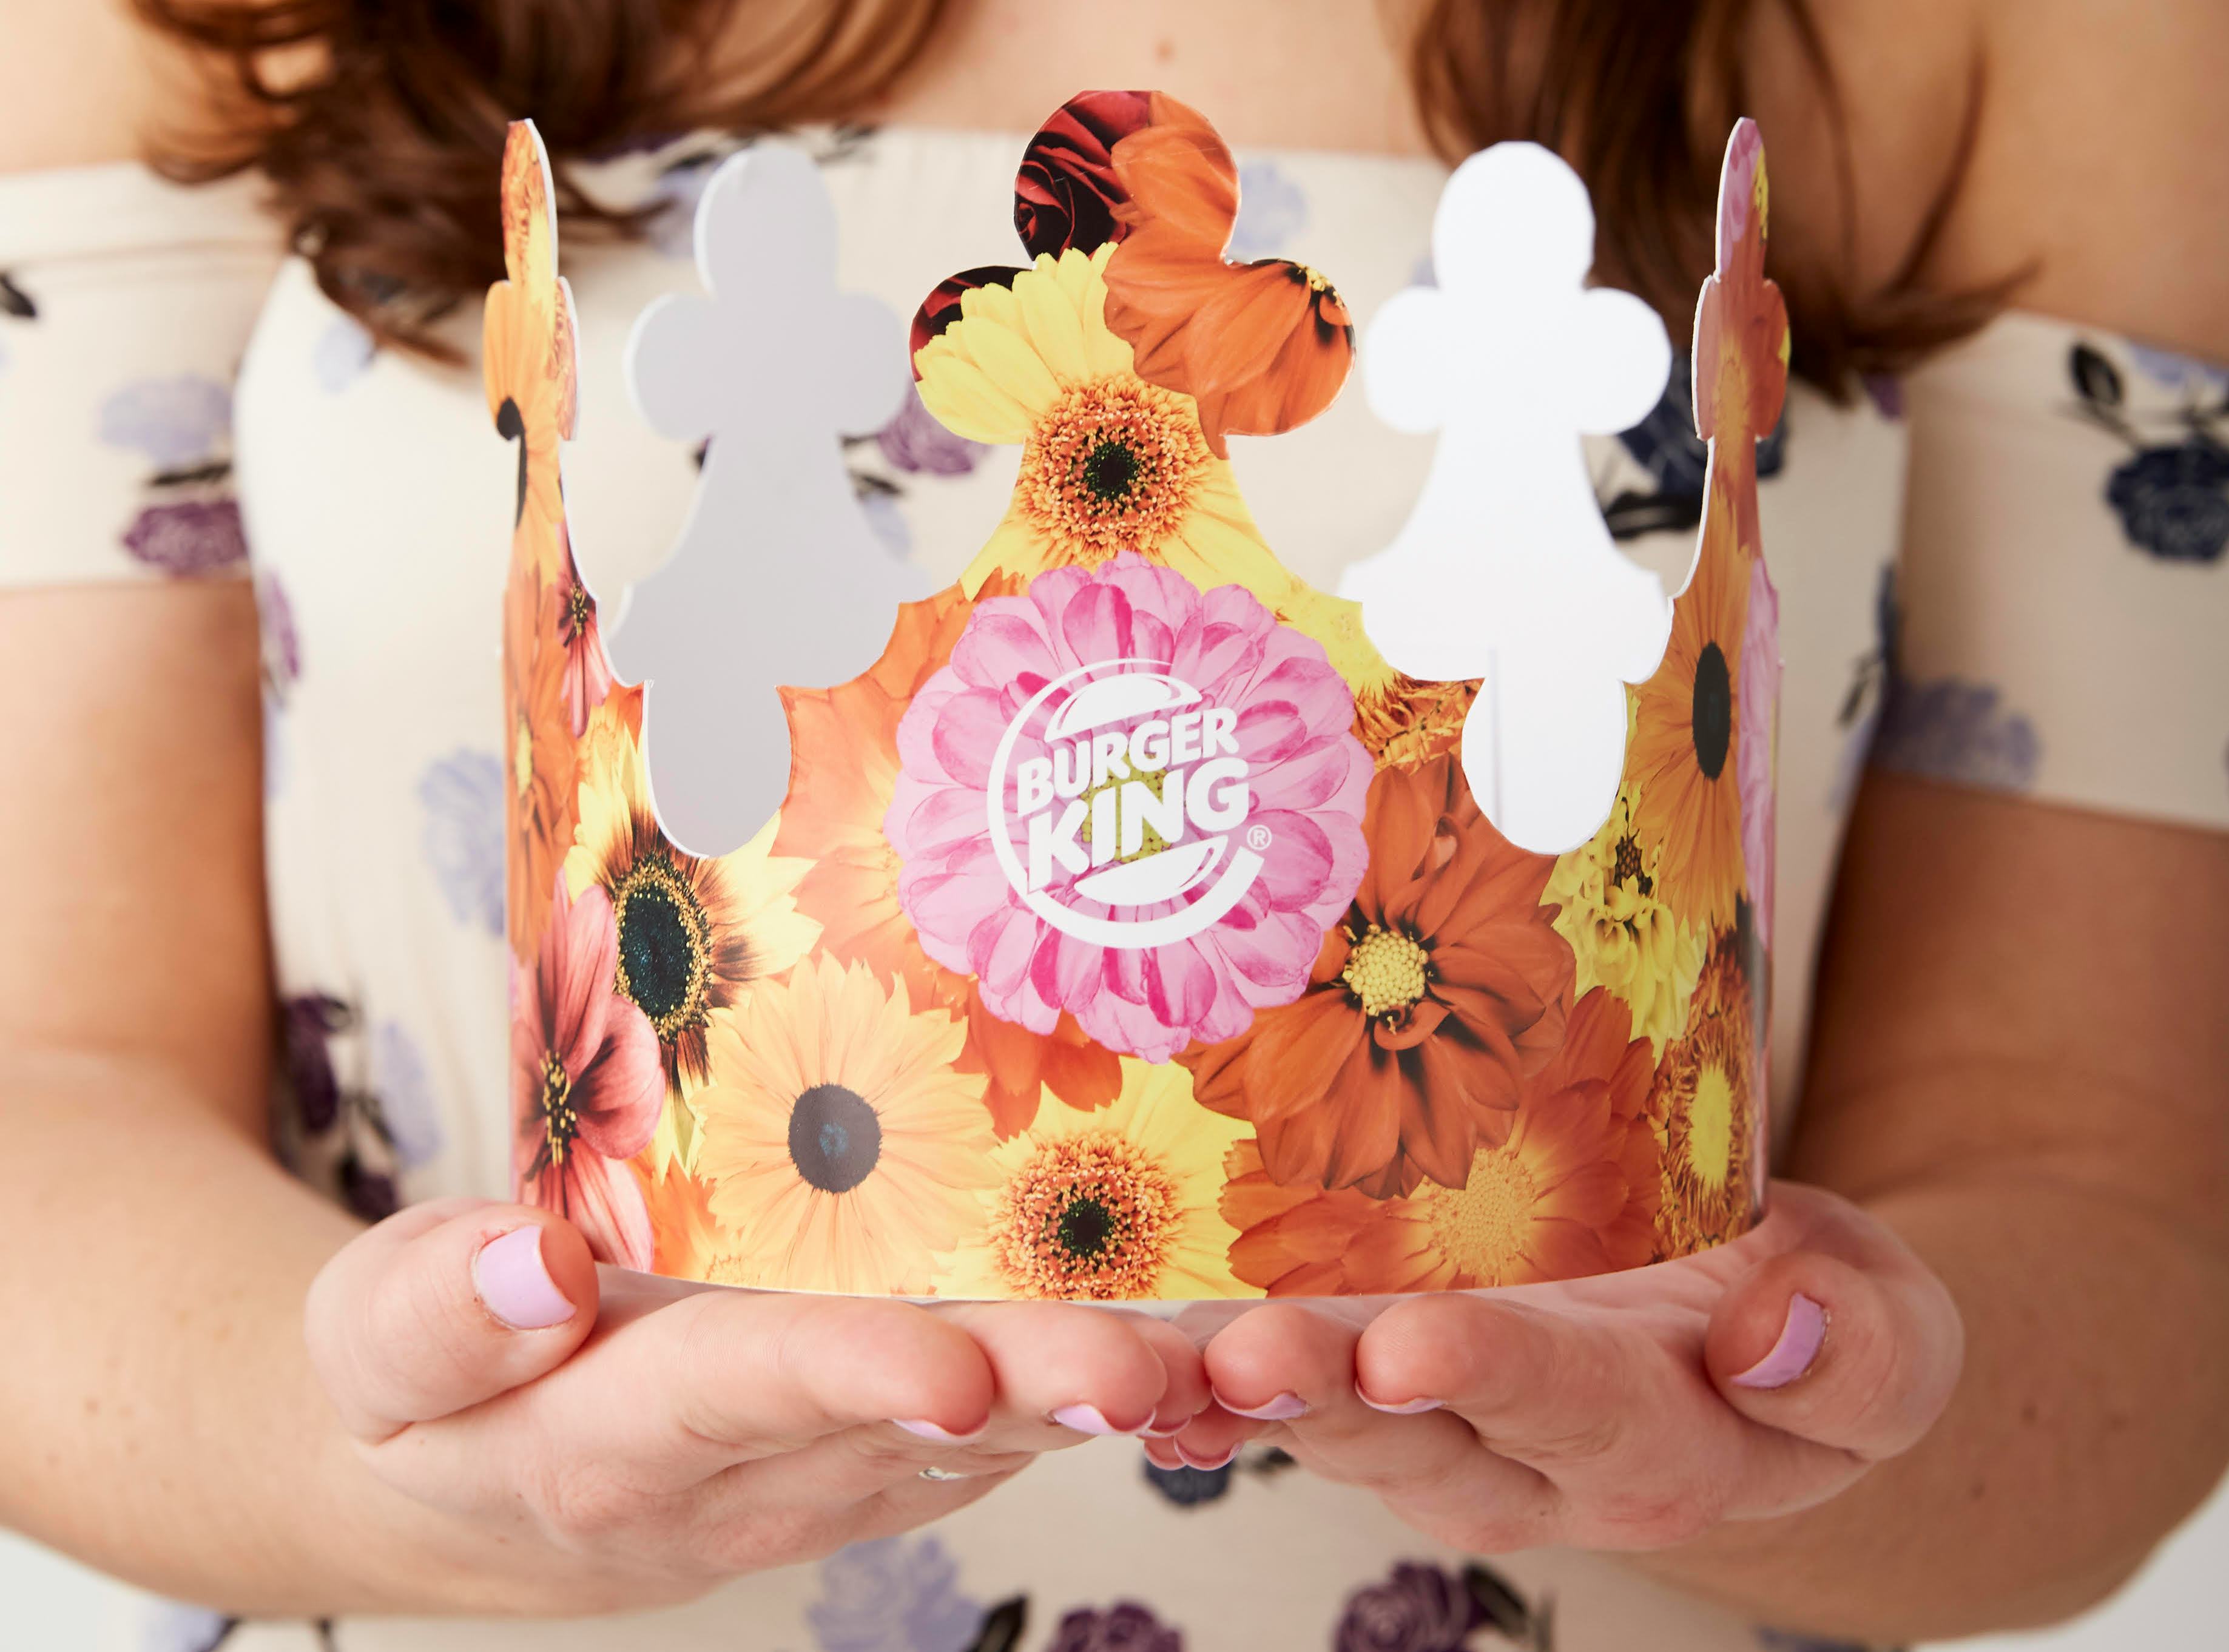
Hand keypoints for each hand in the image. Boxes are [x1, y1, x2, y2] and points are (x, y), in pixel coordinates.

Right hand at [305, 1198, 1206, 1613]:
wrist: (482, 1481)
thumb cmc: (424, 1387)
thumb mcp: (371, 1343)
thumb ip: (434, 1311)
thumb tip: (527, 1262)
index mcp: (618, 1436)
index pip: (744, 1392)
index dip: (851, 1377)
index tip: (953, 1371)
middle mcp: (754, 1468)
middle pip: (909, 1417)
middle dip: (1036, 1389)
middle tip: (1153, 1368)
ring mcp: (835, 1466)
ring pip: (990, 1425)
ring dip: (1112, 1392)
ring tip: (1238, 1348)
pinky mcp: (885, 1444)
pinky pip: (1005, 1420)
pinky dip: (1108, 1386)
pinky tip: (1212, 1344)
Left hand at [1154, 1182, 1960, 1552]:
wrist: (1745, 1327)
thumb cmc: (1812, 1315)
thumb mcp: (1893, 1332)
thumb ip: (1861, 1352)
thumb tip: (1775, 1331)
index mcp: (1650, 1441)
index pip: (1566, 1408)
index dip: (1491, 1377)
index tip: (1412, 1345)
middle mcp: (1518, 1452)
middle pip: (1407, 1428)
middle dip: (1318, 1393)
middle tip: (1237, 1356)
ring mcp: (1431, 1415)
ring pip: (1322, 1408)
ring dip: (1232, 1384)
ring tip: (1155, 1352)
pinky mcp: (1370, 1362)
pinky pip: (1278, 1372)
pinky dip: (1200, 1365)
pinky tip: (1132, 1338)